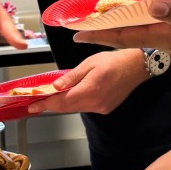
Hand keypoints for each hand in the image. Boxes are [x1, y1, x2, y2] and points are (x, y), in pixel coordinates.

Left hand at [28, 50, 146, 115]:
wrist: (137, 67)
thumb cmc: (114, 61)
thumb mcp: (89, 64)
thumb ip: (71, 77)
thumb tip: (55, 86)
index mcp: (90, 91)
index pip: (62, 102)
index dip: (45, 104)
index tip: (33, 106)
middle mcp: (96, 104)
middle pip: (67, 108)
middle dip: (51, 105)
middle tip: (36, 103)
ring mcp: (102, 108)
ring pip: (76, 108)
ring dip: (63, 104)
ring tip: (50, 98)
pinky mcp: (106, 108)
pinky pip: (85, 107)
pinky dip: (75, 103)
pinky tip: (70, 96)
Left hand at [76, 0, 170, 61]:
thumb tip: (152, 6)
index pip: (132, 36)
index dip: (104, 35)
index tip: (79, 35)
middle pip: (134, 39)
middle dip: (107, 36)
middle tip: (82, 34)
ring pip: (148, 38)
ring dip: (126, 33)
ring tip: (107, 30)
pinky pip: (164, 35)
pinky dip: (149, 30)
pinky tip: (149, 26)